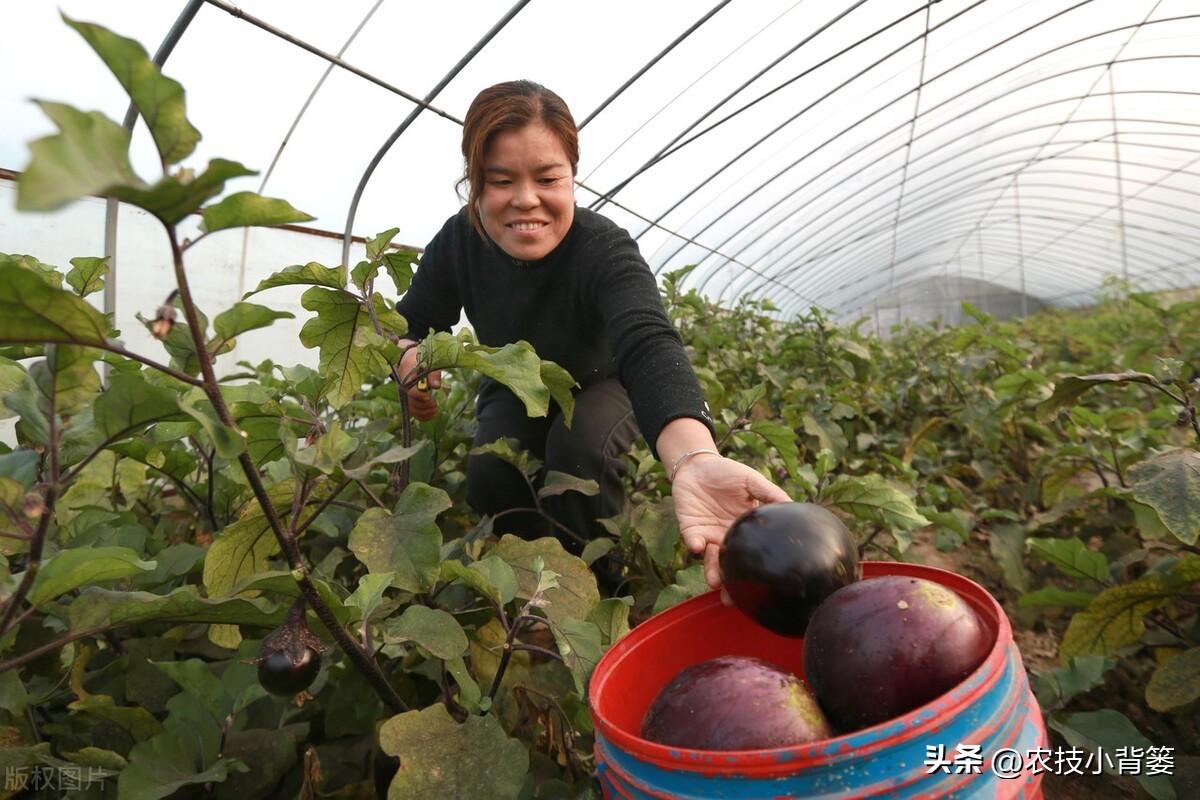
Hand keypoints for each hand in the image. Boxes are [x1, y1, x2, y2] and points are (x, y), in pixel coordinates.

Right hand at [398, 345, 440, 420]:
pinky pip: (415, 413)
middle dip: (426, 406)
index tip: (431, 397)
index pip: (413, 393)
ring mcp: (406, 396)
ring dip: (426, 413)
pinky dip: (424, 416)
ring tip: (436, 408)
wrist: (409, 360)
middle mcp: (404, 389)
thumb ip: (433, 374)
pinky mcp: (410, 401)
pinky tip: (433, 414)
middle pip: (413, 404)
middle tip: (436, 404)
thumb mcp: (429, 361)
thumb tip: (436, 386)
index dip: (422, 397)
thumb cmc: (420, 360)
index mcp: (408, 379)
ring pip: (414, 411)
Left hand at [670, 454, 789, 603]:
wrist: (697, 464)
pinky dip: (695, 545)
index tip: (762, 588)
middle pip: (730, 565)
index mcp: (744, 528)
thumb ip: (770, 494)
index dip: (754, 570)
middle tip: (732, 600)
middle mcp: (727, 536)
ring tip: (715, 581)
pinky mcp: (690, 528)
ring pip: (711, 559)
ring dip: (712, 570)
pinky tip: (699, 546)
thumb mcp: (752, 481)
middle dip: (730, 583)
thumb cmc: (727, 472)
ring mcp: (708, 534)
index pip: (751, 554)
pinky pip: (693, 541)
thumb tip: (793, 506)